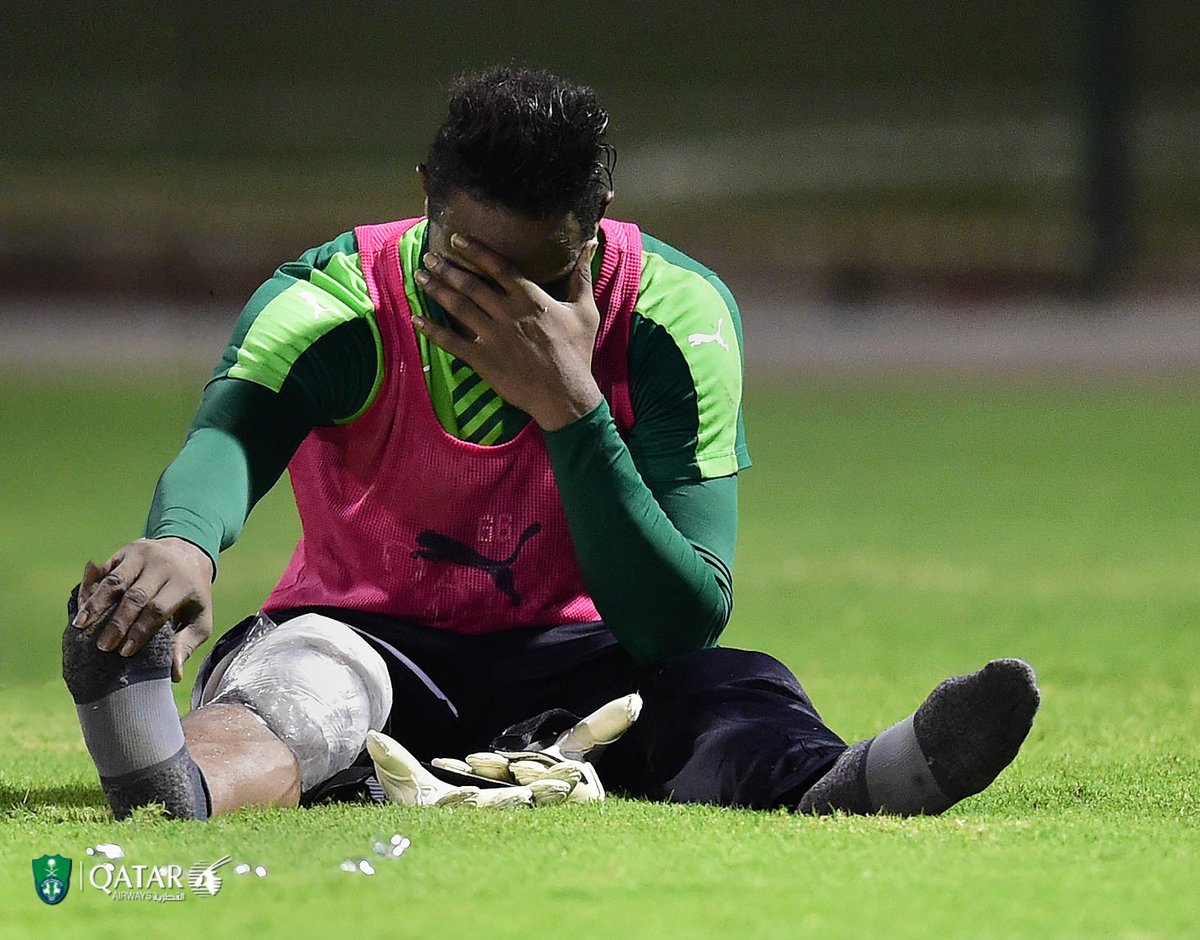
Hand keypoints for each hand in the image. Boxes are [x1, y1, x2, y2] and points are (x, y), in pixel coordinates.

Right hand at [72, 537, 214, 681]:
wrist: (189, 554)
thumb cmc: (192, 595)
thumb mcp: (199, 618)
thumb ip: (186, 644)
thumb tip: (175, 674)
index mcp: (184, 583)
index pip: (157, 609)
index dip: (140, 632)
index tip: (125, 652)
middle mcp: (163, 565)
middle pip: (135, 596)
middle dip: (117, 623)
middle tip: (102, 646)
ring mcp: (143, 554)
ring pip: (116, 580)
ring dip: (96, 604)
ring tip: (80, 626)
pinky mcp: (127, 550)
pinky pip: (106, 569)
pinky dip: (91, 587)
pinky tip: (81, 605)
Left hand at [412, 233, 602, 430]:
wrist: (565, 394)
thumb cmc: (577, 352)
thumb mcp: (585, 311)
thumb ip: (582, 276)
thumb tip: (590, 243)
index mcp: (530, 299)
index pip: (498, 267)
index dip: (476, 251)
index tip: (456, 239)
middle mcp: (507, 313)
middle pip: (471, 284)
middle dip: (447, 268)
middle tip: (429, 257)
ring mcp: (493, 336)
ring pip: (458, 307)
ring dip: (437, 290)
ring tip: (420, 276)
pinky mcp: (483, 359)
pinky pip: (452, 342)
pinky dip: (432, 330)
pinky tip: (416, 319)